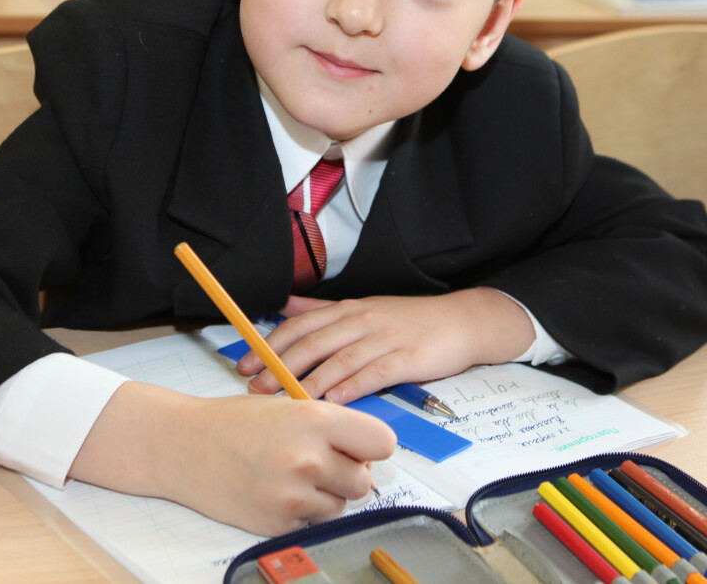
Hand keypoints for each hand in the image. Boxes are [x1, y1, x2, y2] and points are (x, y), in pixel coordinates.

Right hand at [68, 381, 395, 535]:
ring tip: (291, 476)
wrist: (183, 446)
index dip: (371, 447)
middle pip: (364, 480)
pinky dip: (300, 512)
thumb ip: (332, 427)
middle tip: (319, 463)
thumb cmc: (235, 422)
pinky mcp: (278, 522)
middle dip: (348, 474)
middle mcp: (309, 457)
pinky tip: (274, 491)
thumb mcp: (289, 406)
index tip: (359, 448)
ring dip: (325, 495)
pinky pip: (312, 522)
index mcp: (316, 419)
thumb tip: (368, 453)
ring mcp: (294, 494)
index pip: (382, 443)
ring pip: (341, 505)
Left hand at [237, 289, 535, 404]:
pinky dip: (352, 387)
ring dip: (311, 381)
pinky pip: (374, 372)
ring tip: (287, 401)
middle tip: (256, 388)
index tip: (245, 365)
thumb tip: (283, 304)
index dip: (269, 345)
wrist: (461, 322)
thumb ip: (322, 310)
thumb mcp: (365, 308)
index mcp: (348, 309)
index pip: (300, 325)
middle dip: (280, 366)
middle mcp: (362, 320)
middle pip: (313, 342)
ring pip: (340, 358)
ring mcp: (385, 337)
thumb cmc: (410, 321)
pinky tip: (335, 402)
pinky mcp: (407, 357)